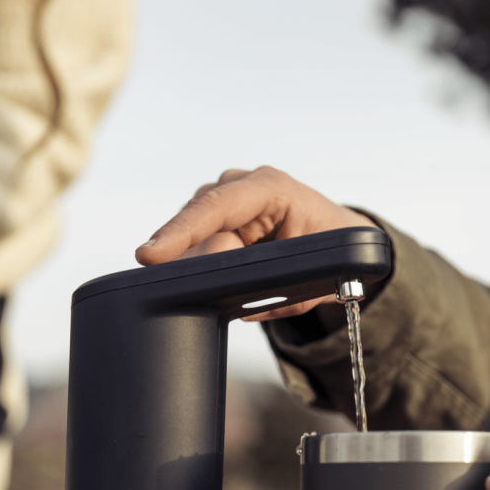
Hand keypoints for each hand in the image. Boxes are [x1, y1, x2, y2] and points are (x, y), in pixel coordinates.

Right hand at [135, 166, 375, 320]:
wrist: (338, 234)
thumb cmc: (330, 249)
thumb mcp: (312, 277)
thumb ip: (274, 293)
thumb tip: (231, 304)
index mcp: (272, 189)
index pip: (215, 207)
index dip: (180, 232)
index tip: (150, 255)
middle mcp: (245, 184)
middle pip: (197, 222)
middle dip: (186, 256)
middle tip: (184, 288)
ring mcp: (228, 194)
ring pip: (193, 233)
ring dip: (197, 261)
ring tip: (218, 283)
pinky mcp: (218, 212)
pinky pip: (196, 240)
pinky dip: (199, 260)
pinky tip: (210, 274)